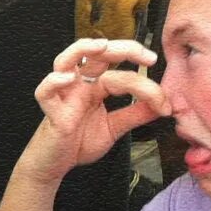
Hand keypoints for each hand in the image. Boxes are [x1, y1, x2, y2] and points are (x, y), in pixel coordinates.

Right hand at [21, 38, 166, 183]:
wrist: (56, 164)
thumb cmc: (78, 142)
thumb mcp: (114, 128)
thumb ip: (135, 115)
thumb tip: (164, 106)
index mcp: (96, 87)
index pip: (123, 75)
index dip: (146, 84)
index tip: (165, 104)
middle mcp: (80, 85)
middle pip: (97, 55)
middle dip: (122, 49)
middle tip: (147, 56)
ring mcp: (64, 96)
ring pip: (65, 61)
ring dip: (81, 49)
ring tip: (101, 46)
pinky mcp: (52, 112)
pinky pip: (45, 93)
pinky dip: (53, 82)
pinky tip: (66, 78)